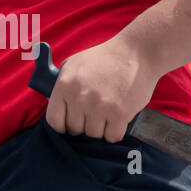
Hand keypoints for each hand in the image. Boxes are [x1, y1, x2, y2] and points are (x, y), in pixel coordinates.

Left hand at [44, 35, 160, 141]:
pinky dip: (115, 131)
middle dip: (84, 124)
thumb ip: (61, 86)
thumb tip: (55, 107)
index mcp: (64, 85)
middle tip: (94, 113)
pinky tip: (118, 118)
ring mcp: (99, 107)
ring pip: (94, 135)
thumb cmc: (104, 59)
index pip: (54, 121)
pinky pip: (112, 137)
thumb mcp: (74, 65)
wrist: (136, 53)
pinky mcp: (120, 114)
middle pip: (75, 130)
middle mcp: (79, 97)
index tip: (70, 123)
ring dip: (101, 128)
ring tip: (107, 112)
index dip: (62, 125)